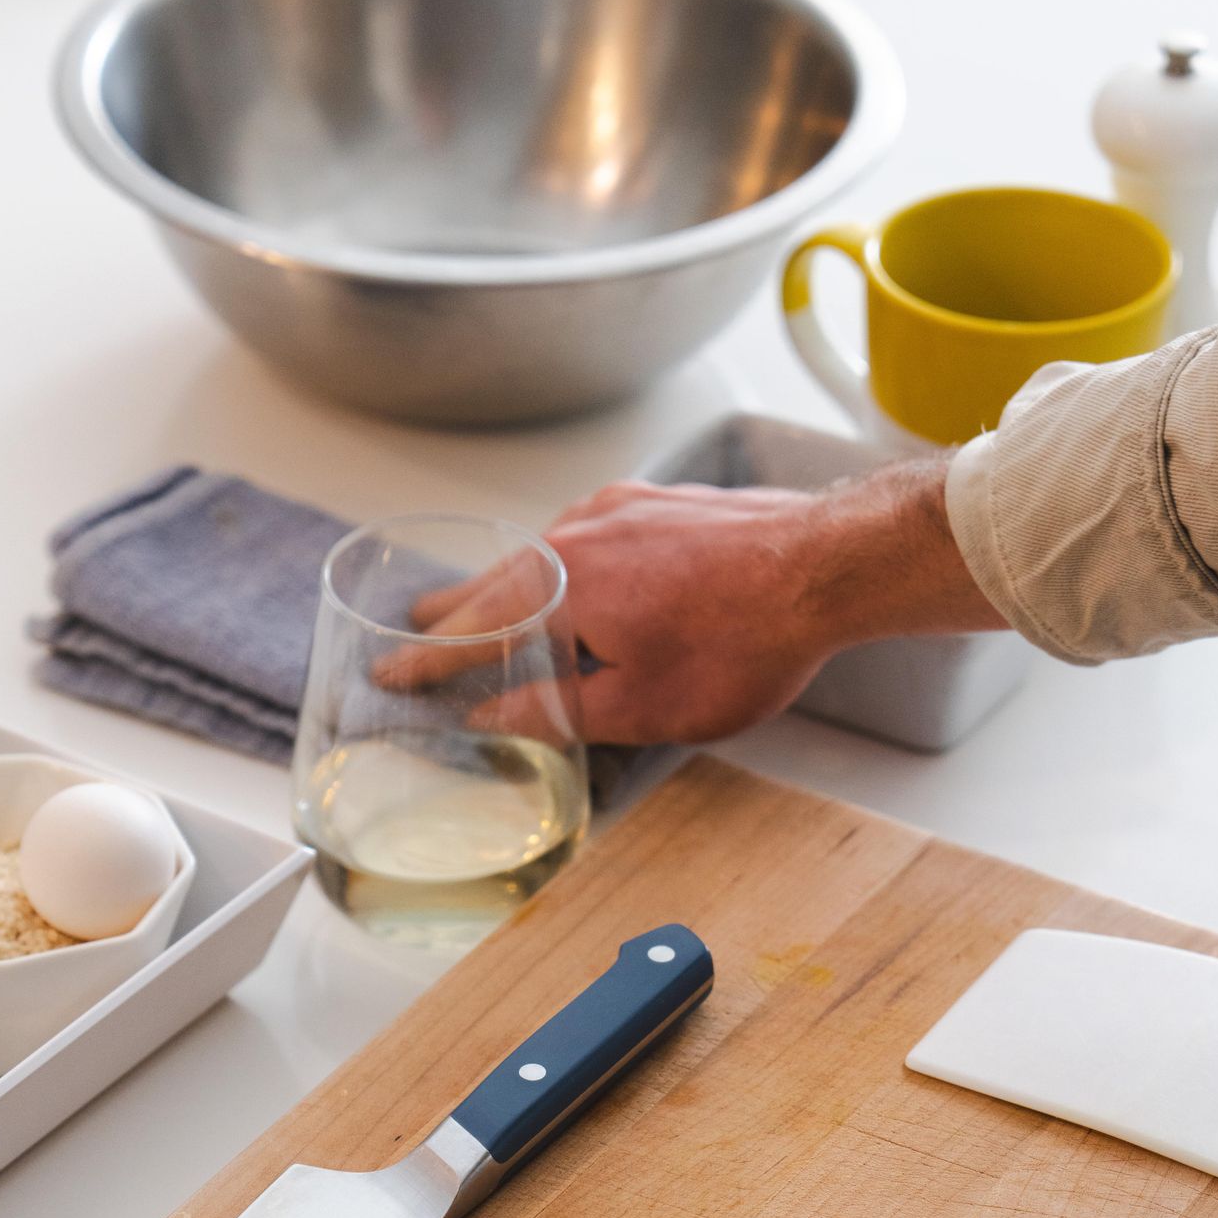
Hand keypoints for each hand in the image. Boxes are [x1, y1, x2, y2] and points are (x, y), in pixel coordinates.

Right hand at [380, 466, 1002, 746]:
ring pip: (542, 553)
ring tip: (490, 606)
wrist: (826, 566)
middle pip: (495, 579)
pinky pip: (589, 535)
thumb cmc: (742, 641)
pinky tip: (578, 575)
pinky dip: (564, 561)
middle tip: (419, 627)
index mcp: (556, 587)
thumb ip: (556, 711)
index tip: (392, 675)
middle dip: (454, 611)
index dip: (426, 661)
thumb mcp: (640, 707)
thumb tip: (494, 717)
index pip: (468, 631)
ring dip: (511, 584)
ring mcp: (618, 508)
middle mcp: (575, 535)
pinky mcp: (659, 500)